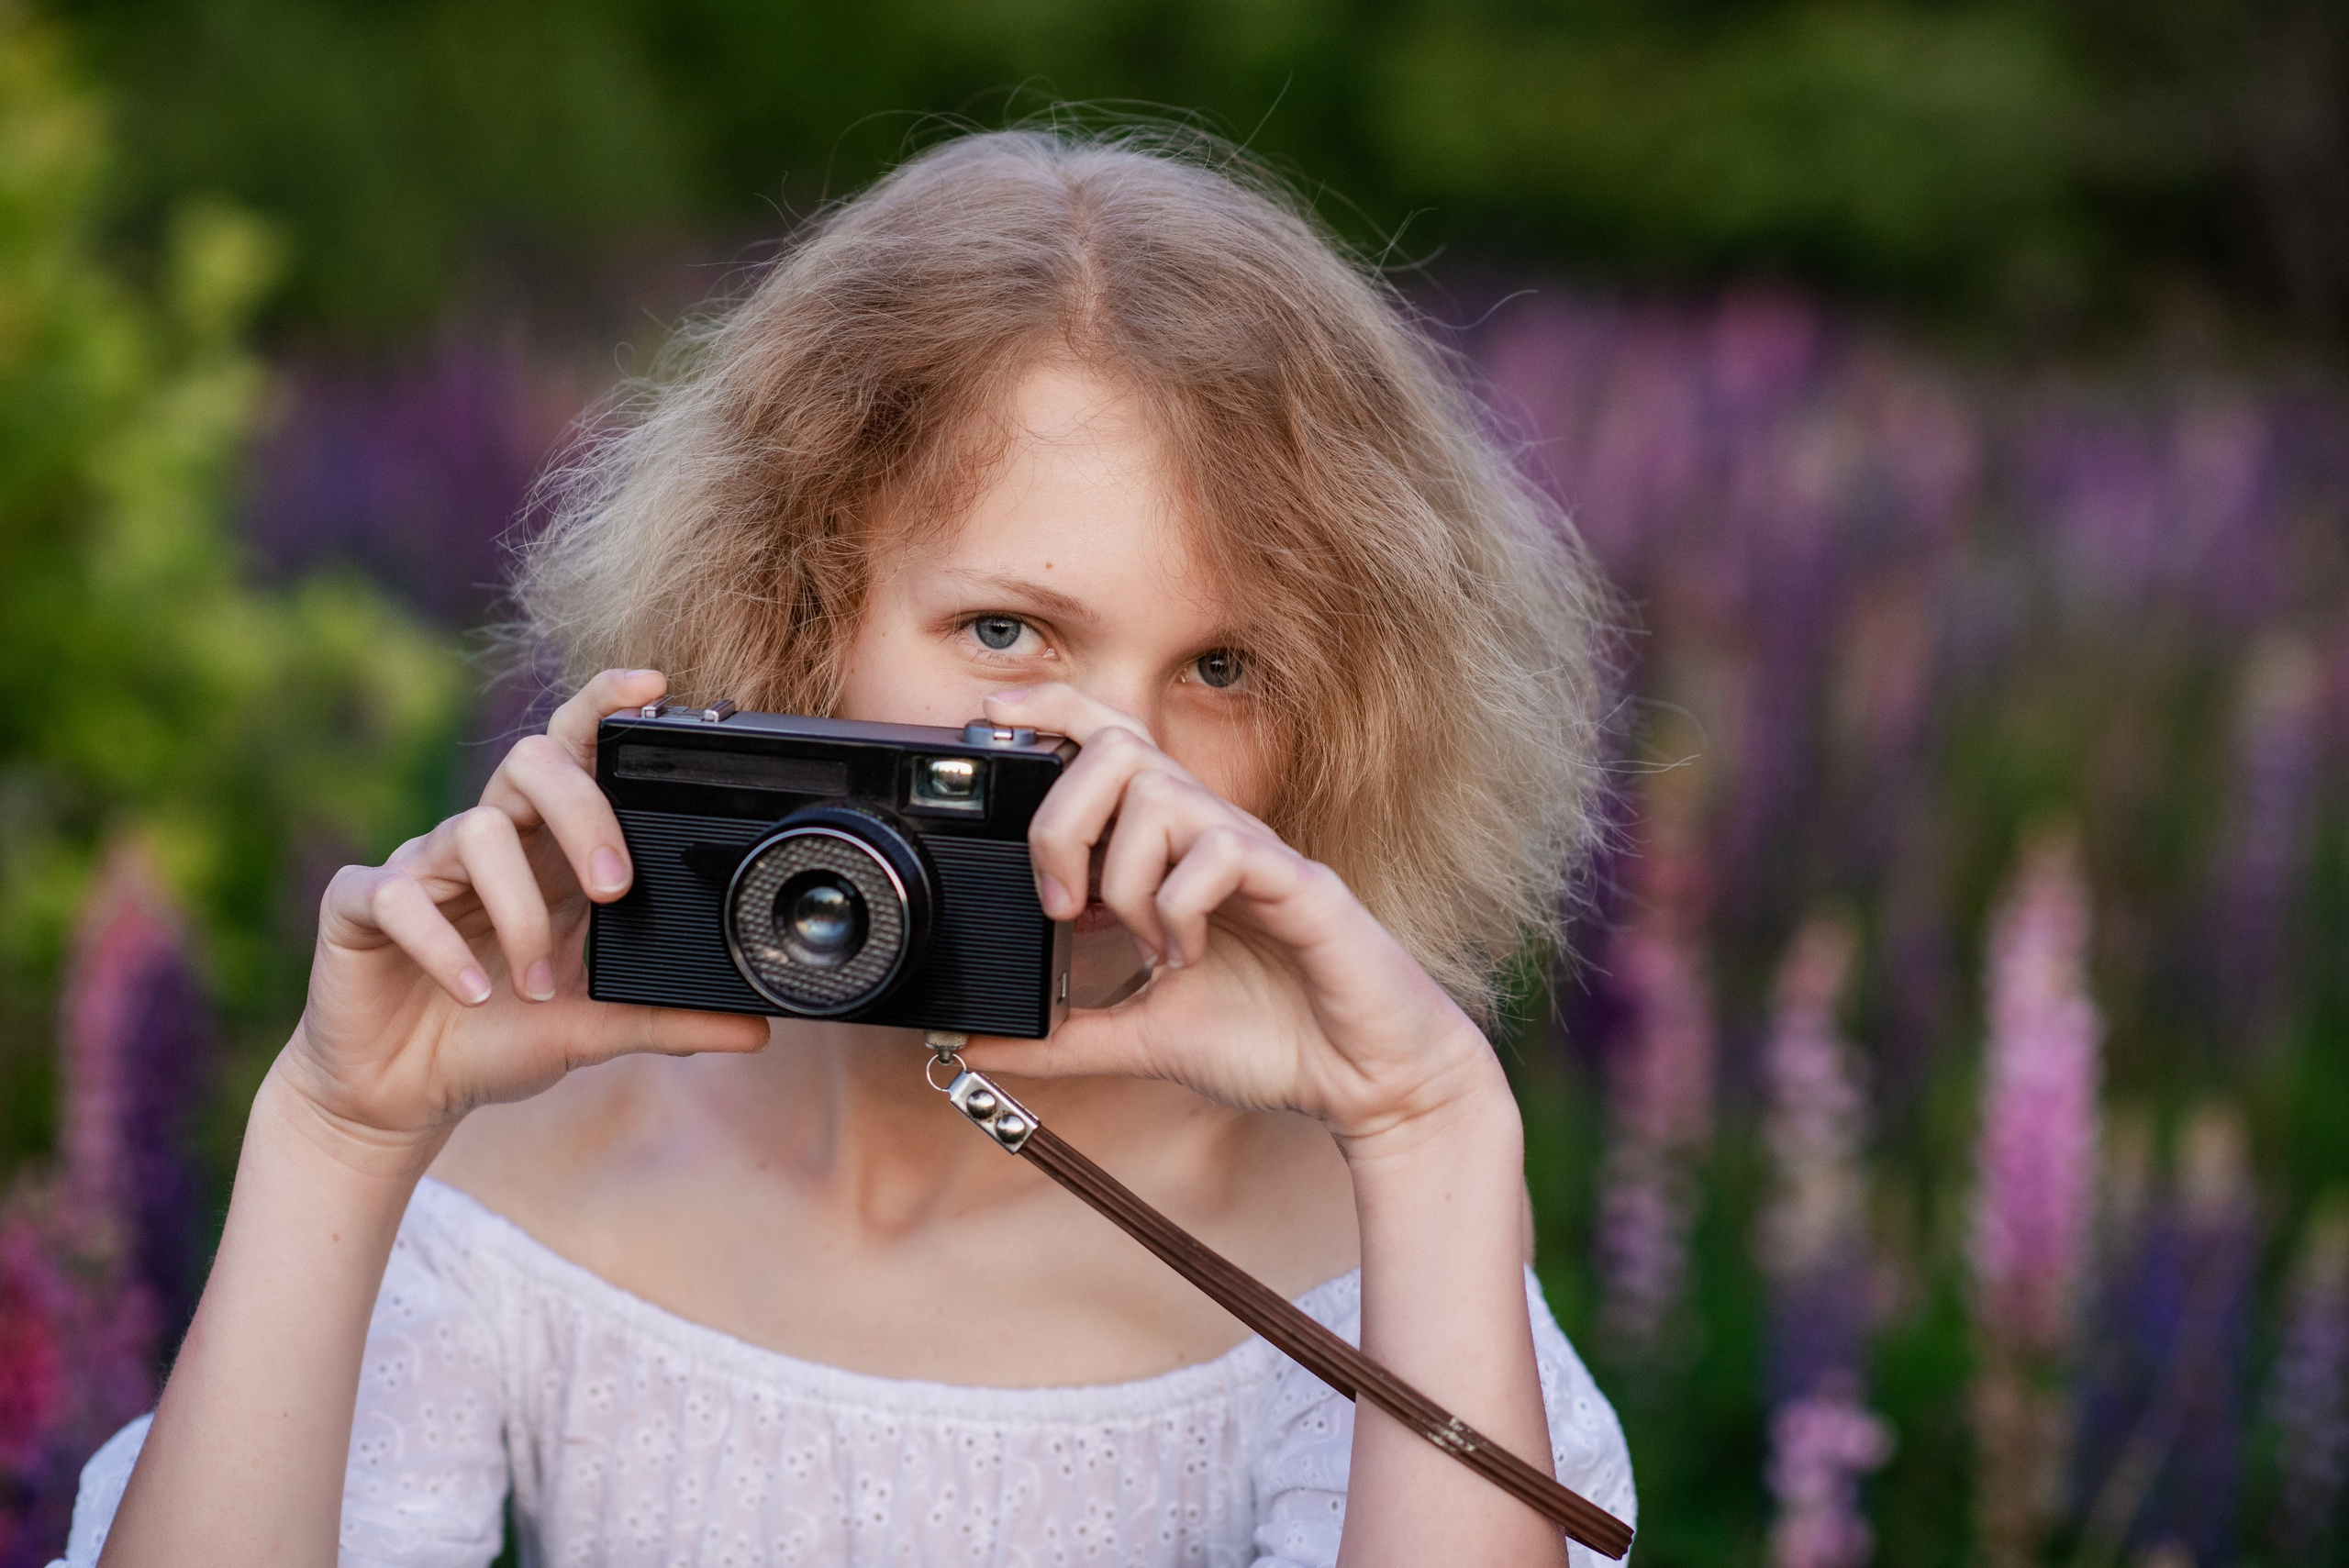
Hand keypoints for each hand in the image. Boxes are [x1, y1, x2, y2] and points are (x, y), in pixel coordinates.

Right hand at [279, 669, 768, 1158]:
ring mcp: (419, 866)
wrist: (400, 1095)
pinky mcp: (360, 905)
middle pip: (530, 761)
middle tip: (614, 889)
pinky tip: (471, 990)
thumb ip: (669, 1020)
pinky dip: (440, 943)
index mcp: (545, 851)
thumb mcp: (595, 1028)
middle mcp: (486, 841)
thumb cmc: (496, 1038)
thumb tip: (758, 1030)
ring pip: (474, 831)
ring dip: (519, 912)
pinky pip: (395, 893)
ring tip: (539, 983)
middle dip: (582, 812)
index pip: (574, 751)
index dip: (604, 707)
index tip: (654, 686)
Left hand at [956, 684, 1507, 1147]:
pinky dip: (1181, 907)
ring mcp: (1256, 854)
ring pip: (1162, 795)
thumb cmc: (1273, 1040)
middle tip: (1063, 905)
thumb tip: (974, 1044)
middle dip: (1064, 820)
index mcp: (1176, 851)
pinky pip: (1219, 853)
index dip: (1051, 713)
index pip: (1111, 744)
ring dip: (1125, 877)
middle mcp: (1212, 834)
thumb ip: (1063, 1036)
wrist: (1368, 1081)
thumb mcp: (1142, 1039)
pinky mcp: (1298, 885)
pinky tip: (1189, 958)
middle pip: (1119, 747)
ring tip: (1142, 946)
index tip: (989, 723)